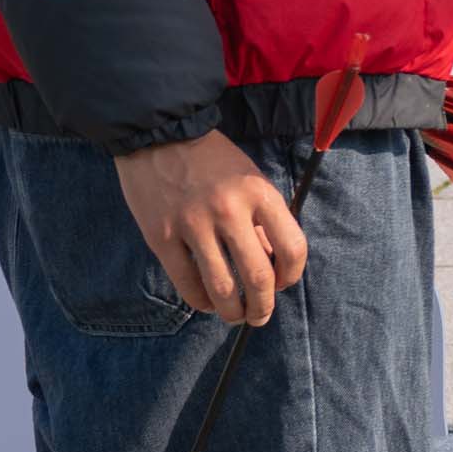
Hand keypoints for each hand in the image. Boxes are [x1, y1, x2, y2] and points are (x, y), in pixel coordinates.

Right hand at [115, 133, 304, 327]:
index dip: (292, 274)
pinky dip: (201, 301)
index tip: (284, 282)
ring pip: (222, 288)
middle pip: (258, 277)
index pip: (293, 247)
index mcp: (260, 193)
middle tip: (260, 315)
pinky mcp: (160, 237)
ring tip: (235, 316)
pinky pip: (186, 283)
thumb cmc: (213, 161)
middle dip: (263, 306)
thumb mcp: (251, 178)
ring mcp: (192, 225)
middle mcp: (229, 211)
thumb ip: (263, 220)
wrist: (159, 136)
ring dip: (232, 312)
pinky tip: (207, 302)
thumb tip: (272, 266)